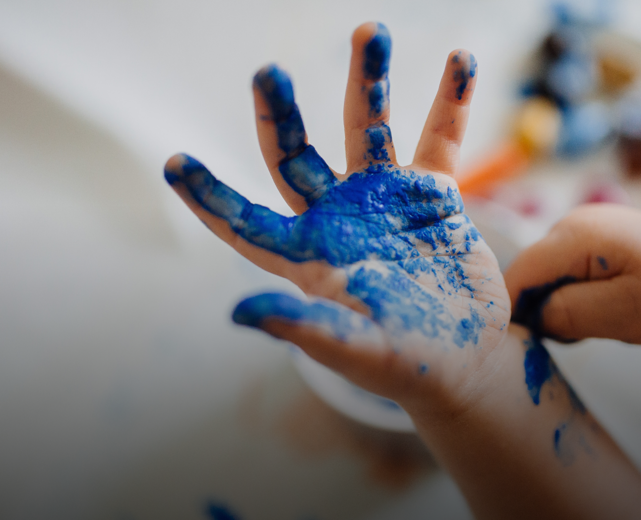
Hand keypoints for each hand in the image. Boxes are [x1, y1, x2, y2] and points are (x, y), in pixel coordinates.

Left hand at [164, 23, 509, 415]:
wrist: (465, 356)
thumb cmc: (407, 365)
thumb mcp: (357, 349)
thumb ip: (306, 327)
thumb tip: (238, 312)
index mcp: (310, 256)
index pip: (246, 222)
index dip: (210, 195)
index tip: (175, 162)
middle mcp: (339, 217)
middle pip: (296, 155)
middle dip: (282, 114)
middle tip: (268, 72)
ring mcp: (385, 199)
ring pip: (367, 128)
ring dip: (368, 81)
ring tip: (373, 32)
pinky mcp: (431, 195)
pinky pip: (438, 139)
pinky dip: (450, 103)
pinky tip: (462, 60)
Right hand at [504, 204, 640, 343]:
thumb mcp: (622, 314)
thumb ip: (566, 313)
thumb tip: (530, 316)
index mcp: (577, 233)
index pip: (518, 273)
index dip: (511, 310)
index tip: (527, 342)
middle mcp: (573, 221)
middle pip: (528, 273)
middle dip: (540, 309)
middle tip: (574, 336)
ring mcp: (583, 227)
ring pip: (544, 275)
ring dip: (556, 305)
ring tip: (594, 323)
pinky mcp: (593, 239)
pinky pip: (562, 271)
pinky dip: (571, 295)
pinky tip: (599, 308)